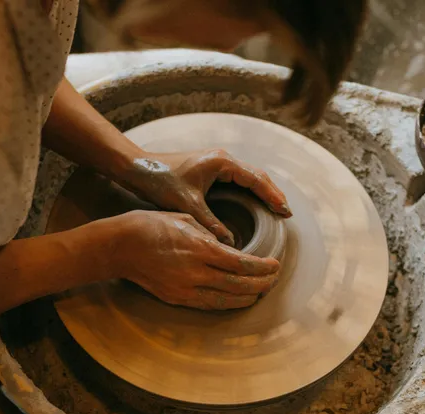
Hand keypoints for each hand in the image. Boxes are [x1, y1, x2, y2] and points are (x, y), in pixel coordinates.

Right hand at [107, 210, 279, 309]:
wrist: (119, 246)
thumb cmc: (150, 225)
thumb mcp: (185, 218)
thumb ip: (210, 234)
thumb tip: (228, 245)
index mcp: (200, 248)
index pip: (241, 263)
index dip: (262, 267)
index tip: (274, 265)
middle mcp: (196, 272)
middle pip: (238, 284)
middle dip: (261, 283)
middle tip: (274, 279)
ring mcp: (185, 288)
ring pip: (226, 300)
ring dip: (248, 297)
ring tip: (261, 292)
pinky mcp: (176, 298)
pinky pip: (208, 305)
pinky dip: (227, 303)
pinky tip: (238, 300)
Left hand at [120, 150, 291, 245]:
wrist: (138, 168)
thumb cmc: (160, 181)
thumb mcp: (188, 205)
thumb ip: (211, 224)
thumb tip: (230, 244)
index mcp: (222, 163)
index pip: (256, 179)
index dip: (272, 196)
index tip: (285, 211)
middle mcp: (222, 159)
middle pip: (257, 176)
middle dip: (272, 194)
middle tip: (286, 213)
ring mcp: (216, 162)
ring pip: (248, 177)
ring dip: (262, 192)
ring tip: (276, 210)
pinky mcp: (209, 168)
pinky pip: (237, 180)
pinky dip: (249, 192)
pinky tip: (253, 205)